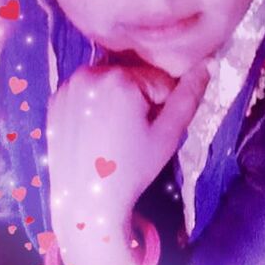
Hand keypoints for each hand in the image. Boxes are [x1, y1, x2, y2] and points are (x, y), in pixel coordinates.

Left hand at [47, 56, 210, 264]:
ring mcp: (69, 85)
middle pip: (135, 77)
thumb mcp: (168, 135)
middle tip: (133, 135)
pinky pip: (90, 91)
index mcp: (119, 79)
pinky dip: (97, 104)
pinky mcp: (56, 98)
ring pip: (112, 82)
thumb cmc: (131, 170)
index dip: (164, 107)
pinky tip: (96, 131)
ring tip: (115, 134)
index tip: (150, 132)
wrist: (86, 200)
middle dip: (141, 100)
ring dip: (120, 100)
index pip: (160, 80)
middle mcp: (89, 73)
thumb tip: (207, 64)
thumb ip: (189, 96)